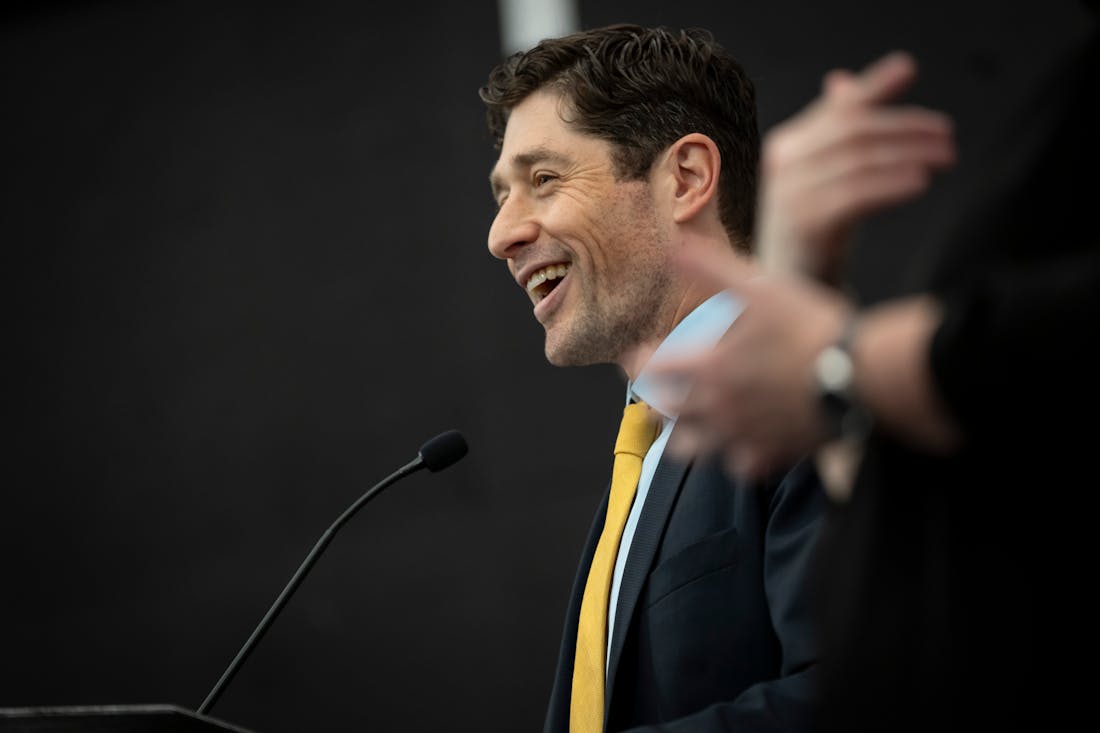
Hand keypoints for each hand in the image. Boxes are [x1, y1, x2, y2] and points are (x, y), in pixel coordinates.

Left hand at [655, 244, 852, 478]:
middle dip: (655, 401)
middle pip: (665, 414)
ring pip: (692, 449)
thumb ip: (710, 269)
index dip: (638, 363)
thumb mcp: (758, 287)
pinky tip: (742, 444)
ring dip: (685, 435)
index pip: (651, 370)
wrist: (861, 376)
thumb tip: (674, 247)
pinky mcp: (770, 456)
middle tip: (656, 393)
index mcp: (707, 368)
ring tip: (688, 426)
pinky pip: (739, 466)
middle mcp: (716, 408)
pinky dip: (735, 456)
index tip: (637, 359)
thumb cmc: (809, 327)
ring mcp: (741, 436)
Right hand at [756, 51, 955, 282]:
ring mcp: (789, 194)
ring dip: (909, 153)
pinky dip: (890, 183)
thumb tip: (841, 80)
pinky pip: (853, 194)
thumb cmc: (813, 235)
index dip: (873, 86)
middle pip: (852, 130)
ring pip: (858, 159)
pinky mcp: (802, 225)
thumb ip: (834, 134)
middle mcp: (783, 164)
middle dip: (905, 126)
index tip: (908, 69)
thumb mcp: (826, 180)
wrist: (788, 293)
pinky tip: (920, 181)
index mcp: (789, 147)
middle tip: (948, 136)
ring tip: (946, 158)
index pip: (838, 109)